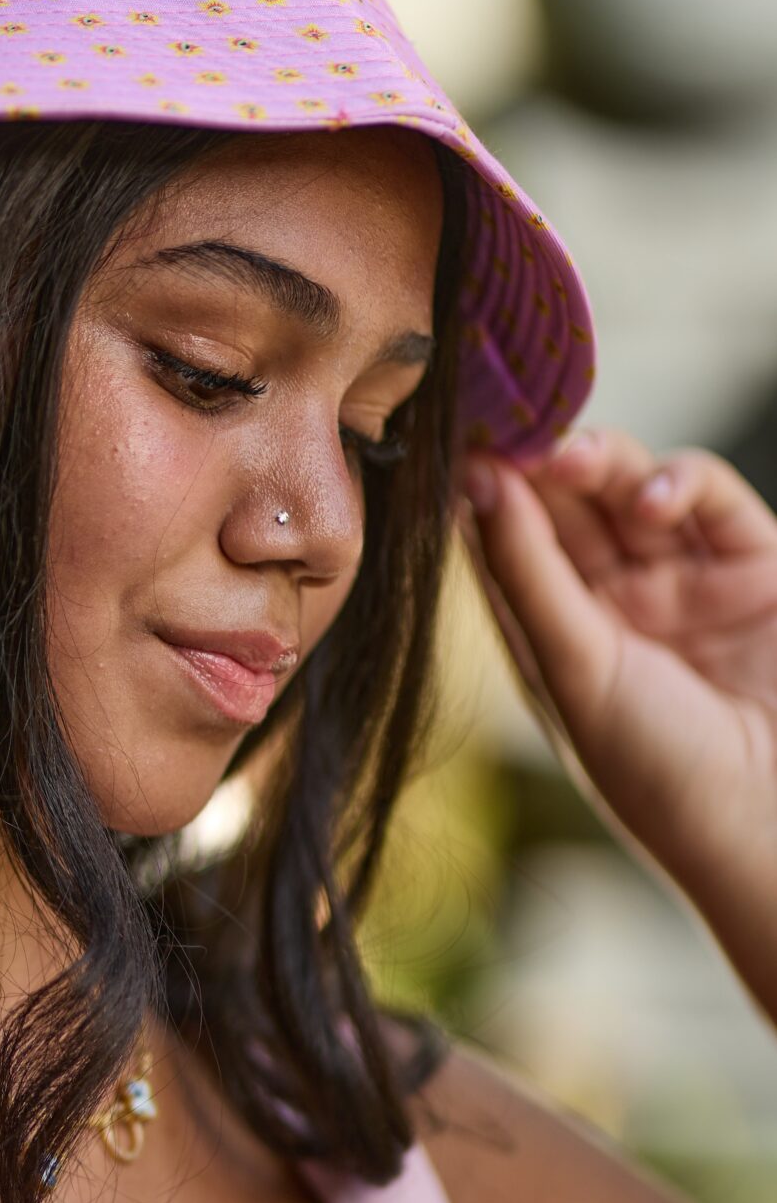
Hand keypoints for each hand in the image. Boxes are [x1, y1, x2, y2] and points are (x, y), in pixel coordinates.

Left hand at [463, 430, 776, 1005]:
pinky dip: (676, 479)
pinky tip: (650, 498)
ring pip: (627, 486)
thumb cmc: (662, 774)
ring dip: (598, 460)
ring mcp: (683, 579)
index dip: (481, 487)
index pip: (505, 541)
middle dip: (537, 461)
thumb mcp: (576, 672)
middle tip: (512, 428)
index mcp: (554, 635)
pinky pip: (705, 495)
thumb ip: (527, 574)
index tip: (455, 437)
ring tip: (570, 457)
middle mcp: (613, 601)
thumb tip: (472, 481)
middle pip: (564, 502)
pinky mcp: (752, 563)